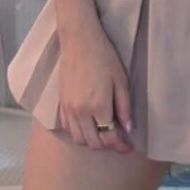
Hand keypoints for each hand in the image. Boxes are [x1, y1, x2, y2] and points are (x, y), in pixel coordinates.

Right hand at [57, 25, 134, 150]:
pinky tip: (88, 126)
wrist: (79, 42)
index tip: (128, 147)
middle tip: (118, 142)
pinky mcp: (61, 104)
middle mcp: (81, 112)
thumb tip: (127, 129)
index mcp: (98, 107)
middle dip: (107, 146)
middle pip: (93, 143)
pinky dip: (78, 133)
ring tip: (103, 135)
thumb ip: (124, 108)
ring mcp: (68, 109)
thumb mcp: (121, 81)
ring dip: (92, 142)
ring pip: (78, 139)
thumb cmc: (104, 58)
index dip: (120, 147)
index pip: (110, 138)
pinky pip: (67, 128)